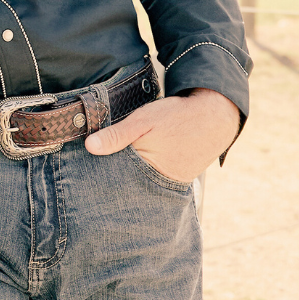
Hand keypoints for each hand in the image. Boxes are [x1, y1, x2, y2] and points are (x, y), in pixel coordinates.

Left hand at [84, 88, 240, 182]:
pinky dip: (144, 174)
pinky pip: (155, 180)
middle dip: (113, 178)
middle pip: (128, 182)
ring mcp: (170, 182)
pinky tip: (134, 168)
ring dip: (129, 176)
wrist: (214, 117)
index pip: (115, 176)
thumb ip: (117, 135)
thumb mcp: (142, 121)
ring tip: (110, 175)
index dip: (100, 172)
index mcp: (147, 168)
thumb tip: (89, 146)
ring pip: (141, 182)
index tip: (85, 172)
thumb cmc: (175, 117)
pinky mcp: (177, 179)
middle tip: (93, 179)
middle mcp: (159, 181)